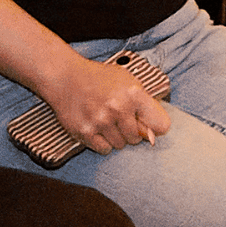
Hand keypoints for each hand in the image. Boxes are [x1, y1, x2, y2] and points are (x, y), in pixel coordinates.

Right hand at [44, 53, 170, 153]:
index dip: (154, 126)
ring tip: (105, 119)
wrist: (64, 76)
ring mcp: (101, 121)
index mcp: (133, 93)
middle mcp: (118, 108)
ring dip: (115, 136)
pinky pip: (104, 149)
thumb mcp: (126, 80)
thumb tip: (153, 134)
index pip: (161, 125)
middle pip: (138, 138)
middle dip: (130, 130)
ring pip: (120, 145)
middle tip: (118, 117)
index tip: (147, 123)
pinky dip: (102, 142)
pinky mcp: (85, 132)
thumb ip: (144, 104)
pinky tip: (96, 127)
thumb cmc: (97, 78)